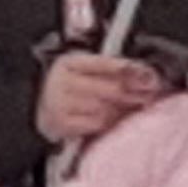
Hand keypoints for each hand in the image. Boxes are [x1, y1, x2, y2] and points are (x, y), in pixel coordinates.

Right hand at [36, 53, 162, 144]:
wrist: (36, 107)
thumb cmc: (70, 87)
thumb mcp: (84, 69)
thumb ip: (111, 68)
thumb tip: (144, 73)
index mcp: (69, 62)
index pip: (105, 63)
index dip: (130, 69)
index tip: (150, 75)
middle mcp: (61, 81)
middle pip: (109, 88)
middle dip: (134, 92)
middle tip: (151, 94)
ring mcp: (59, 104)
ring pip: (106, 109)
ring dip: (124, 109)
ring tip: (135, 106)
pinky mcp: (61, 124)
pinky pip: (96, 125)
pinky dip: (109, 122)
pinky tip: (116, 118)